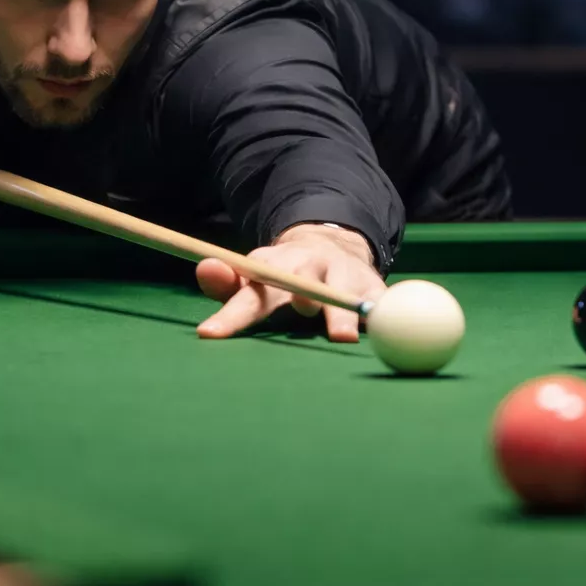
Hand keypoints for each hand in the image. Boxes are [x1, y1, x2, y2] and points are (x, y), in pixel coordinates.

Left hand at [195, 224, 386, 342]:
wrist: (331, 249)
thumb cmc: (283, 278)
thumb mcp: (255, 280)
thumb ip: (228, 285)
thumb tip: (204, 269)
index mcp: (271, 268)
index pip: (248, 294)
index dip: (231, 315)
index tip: (209, 333)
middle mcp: (307, 267)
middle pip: (300, 280)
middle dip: (300, 292)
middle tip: (299, 307)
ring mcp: (342, 275)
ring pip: (342, 292)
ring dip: (341, 313)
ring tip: (343, 336)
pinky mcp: (373, 286)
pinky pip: (379, 301)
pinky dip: (381, 313)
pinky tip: (381, 326)